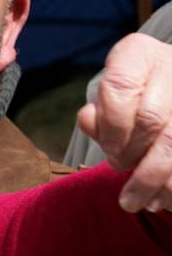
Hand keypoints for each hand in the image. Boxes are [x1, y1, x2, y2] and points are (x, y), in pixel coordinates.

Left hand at [78, 33, 171, 211]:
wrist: (168, 85)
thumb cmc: (131, 95)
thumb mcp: (108, 96)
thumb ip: (97, 113)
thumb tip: (92, 123)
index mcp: (138, 53)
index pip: (119, 86)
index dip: (111, 125)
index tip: (109, 149)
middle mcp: (171, 65)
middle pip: (151, 119)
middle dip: (131, 153)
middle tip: (119, 166)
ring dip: (153, 179)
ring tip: (135, 202)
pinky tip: (161, 198)